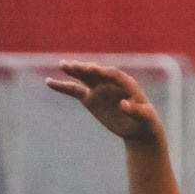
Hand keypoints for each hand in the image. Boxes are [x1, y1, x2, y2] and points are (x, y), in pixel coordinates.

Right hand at [44, 61, 165, 143]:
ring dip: (73, 71)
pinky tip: (49, 82)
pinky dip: (62, 87)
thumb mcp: (145, 117)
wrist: (138, 129)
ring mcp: (99, 89)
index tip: (91, 69)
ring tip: (63, 64)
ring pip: (83, 78)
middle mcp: (110, 83)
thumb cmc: (145, 122)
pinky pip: (74, 90)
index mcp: (126, 83)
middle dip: (86, 69)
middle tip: (73, 65)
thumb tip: (124, 105)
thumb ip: (136, 111)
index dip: (101, 71)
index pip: (112, 74)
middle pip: (96, 73)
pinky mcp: (90, 98)